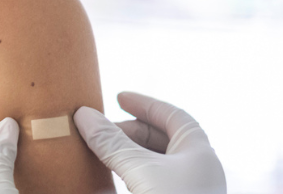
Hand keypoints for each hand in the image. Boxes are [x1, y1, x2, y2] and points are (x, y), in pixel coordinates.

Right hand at [74, 92, 225, 193]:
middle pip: (161, 138)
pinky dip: (132, 175)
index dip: (145, 104)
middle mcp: (197, 169)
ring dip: (128, 154)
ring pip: (155, 163)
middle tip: (100, 131)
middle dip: (129, 131)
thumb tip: (84, 115)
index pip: (172, 115)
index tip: (118, 98)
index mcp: (198, 150)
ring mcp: (188, 190)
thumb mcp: (138, 169)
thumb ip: (111, 142)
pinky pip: (152, 183)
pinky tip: (111, 180)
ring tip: (102, 152)